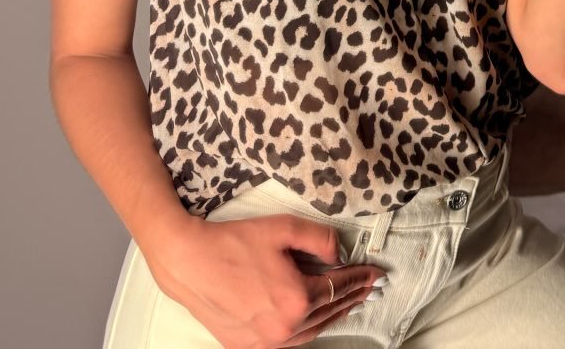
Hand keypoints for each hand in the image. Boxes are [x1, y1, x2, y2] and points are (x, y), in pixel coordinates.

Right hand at [145, 213, 387, 348]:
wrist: (189, 261)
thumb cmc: (233, 242)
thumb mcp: (284, 228)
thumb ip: (320, 239)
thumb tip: (338, 253)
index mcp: (295, 300)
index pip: (339, 289)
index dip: (360, 278)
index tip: (375, 272)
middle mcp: (282, 329)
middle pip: (328, 312)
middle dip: (352, 297)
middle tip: (368, 286)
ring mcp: (263, 342)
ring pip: (311, 331)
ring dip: (332, 314)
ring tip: (348, 300)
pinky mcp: (246, 345)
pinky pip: (288, 340)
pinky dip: (306, 327)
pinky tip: (313, 315)